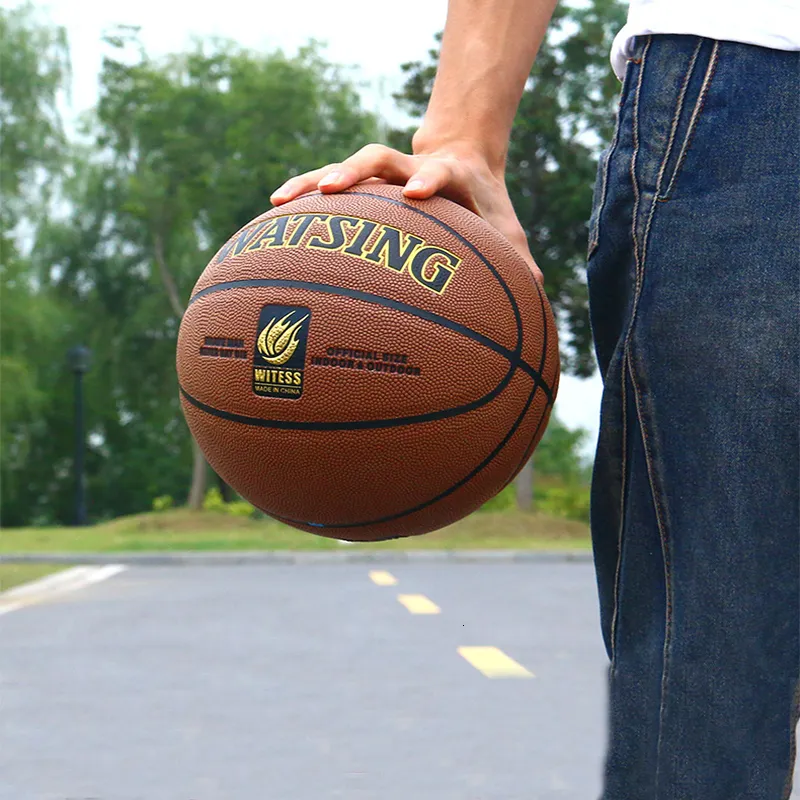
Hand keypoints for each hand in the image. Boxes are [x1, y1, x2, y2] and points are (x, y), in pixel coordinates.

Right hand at [270, 142, 542, 283]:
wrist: (465, 162)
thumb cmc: (486, 208)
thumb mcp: (506, 232)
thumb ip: (518, 262)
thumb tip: (536, 299)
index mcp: (451, 178)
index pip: (441, 172)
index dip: (430, 178)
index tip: (418, 194)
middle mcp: (413, 169)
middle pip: (380, 157)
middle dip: (356, 169)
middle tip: (333, 189)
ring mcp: (385, 173)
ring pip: (345, 166)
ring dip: (315, 179)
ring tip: (280, 199)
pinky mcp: (365, 182)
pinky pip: (328, 184)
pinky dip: (303, 192)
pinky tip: (275, 209)